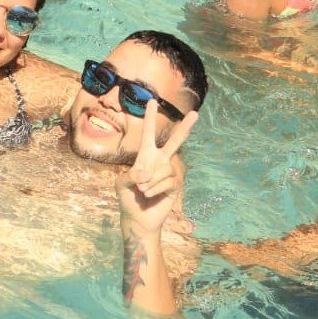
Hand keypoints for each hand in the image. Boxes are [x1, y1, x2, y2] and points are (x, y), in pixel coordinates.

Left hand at [116, 101, 198, 236]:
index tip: (151, 101)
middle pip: (175, 142)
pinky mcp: (174, 184)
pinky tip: (149, 195)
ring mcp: (168, 172)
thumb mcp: (122, 184)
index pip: (148, 134)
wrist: (138, 218)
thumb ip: (131, 175)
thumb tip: (146, 173)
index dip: (149, 118)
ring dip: (149, 182)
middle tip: (195, 113)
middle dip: (185, 128)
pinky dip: (154, 189)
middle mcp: (159, 160)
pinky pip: (166, 181)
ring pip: (163, 169)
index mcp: (145, 156)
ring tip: (142, 190)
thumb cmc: (127, 198)